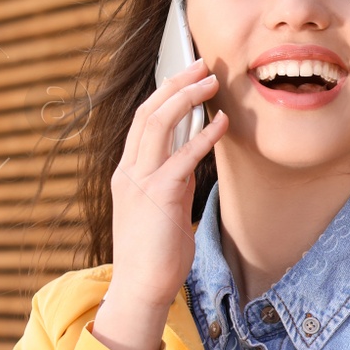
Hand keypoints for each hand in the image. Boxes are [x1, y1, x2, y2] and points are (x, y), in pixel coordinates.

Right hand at [93, 58, 228, 349]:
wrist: (142, 287)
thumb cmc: (156, 252)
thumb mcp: (164, 207)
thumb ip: (173, 178)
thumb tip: (192, 154)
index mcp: (127, 172)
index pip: (142, 120)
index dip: (163, 92)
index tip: (184, 73)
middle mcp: (129, 170)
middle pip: (148, 111)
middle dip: (175, 82)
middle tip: (200, 63)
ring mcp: (140, 181)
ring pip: (158, 123)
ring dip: (186, 97)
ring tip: (211, 80)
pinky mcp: (159, 196)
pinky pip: (183, 156)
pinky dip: (204, 135)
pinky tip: (222, 121)